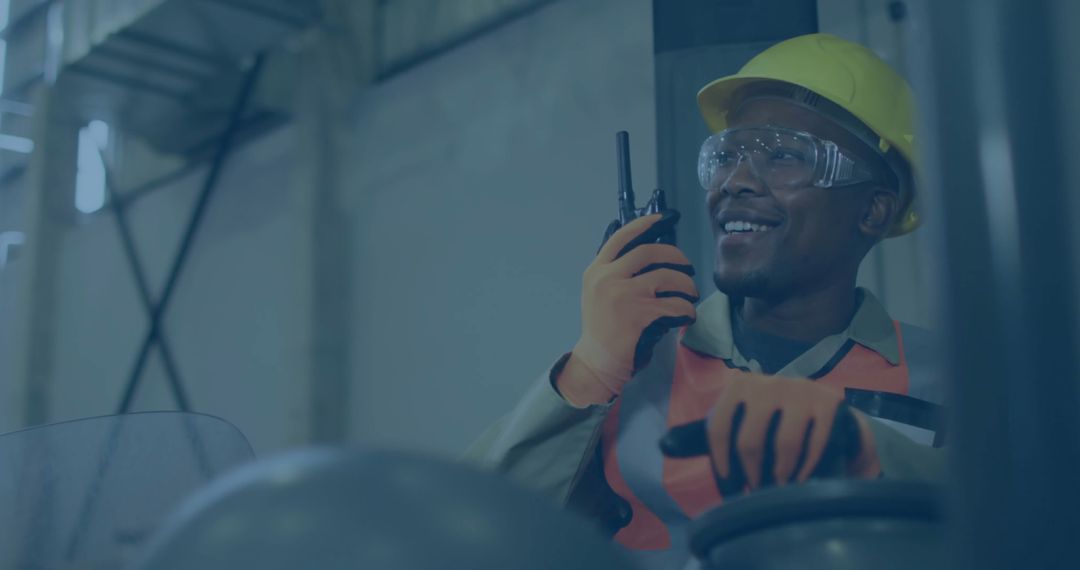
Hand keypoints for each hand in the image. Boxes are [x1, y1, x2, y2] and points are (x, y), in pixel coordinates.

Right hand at [556, 211, 697, 406]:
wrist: (596, 364)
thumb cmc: (603, 331)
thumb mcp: (600, 294)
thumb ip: (618, 273)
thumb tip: (654, 253)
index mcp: (596, 270)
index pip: (622, 237)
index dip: (646, 224)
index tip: (665, 219)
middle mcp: (607, 278)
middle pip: (650, 252)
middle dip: (676, 257)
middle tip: (688, 269)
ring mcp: (623, 295)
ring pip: (668, 277)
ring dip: (686, 286)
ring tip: (690, 295)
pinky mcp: (639, 314)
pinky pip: (675, 305)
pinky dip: (687, 310)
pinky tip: (687, 316)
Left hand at [706, 374, 880, 490]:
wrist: (825, 416)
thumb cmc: (768, 426)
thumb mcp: (734, 425)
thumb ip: (699, 436)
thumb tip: (664, 445)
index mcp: (739, 385)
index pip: (718, 428)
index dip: (721, 463)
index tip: (730, 488)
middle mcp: (768, 382)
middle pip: (749, 441)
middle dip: (751, 475)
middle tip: (756, 491)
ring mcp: (801, 389)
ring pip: (783, 445)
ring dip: (780, 476)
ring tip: (779, 488)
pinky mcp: (830, 402)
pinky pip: (814, 445)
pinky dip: (806, 469)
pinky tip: (800, 480)